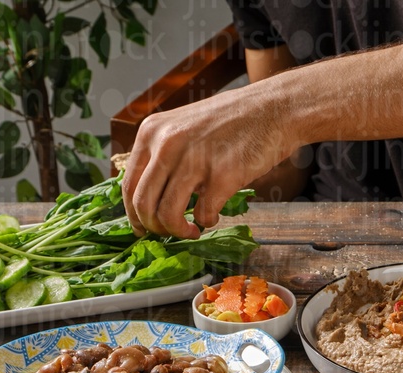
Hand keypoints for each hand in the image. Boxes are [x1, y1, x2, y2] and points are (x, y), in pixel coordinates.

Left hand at [122, 86, 292, 238]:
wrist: (274, 108)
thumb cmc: (232, 120)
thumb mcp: (184, 125)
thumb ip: (164, 153)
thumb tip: (151, 195)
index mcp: (152, 131)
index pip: (128, 184)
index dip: (134, 215)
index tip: (144, 228)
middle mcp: (166, 144)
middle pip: (143, 204)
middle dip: (155, 228)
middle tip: (170, 234)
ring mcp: (194, 159)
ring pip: (167, 214)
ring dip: (179, 232)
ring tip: (192, 231)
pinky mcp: (222, 175)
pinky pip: (203, 214)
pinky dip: (207, 222)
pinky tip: (214, 215)